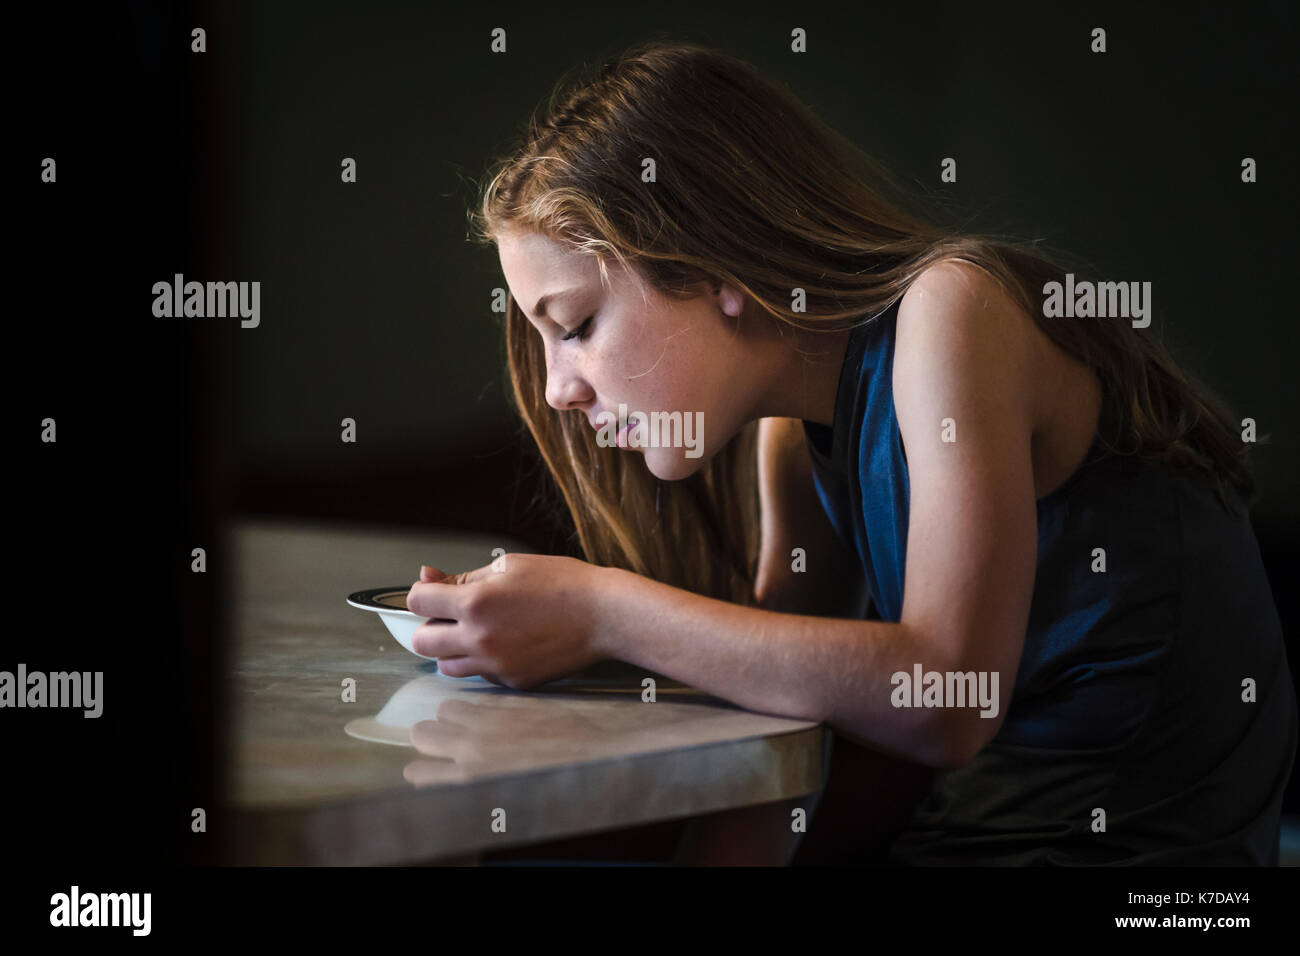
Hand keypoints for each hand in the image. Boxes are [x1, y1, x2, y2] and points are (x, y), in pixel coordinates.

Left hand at [405, 554, 607, 688]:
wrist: (605, 615)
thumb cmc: (561, 583)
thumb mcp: (509, 566)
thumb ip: (462, 577)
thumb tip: (426, 575)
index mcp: (476, 602)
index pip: (416, 601)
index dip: (422, 593)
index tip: (434, 592)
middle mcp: (480, 638)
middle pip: (421, 642)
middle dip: (430, 626)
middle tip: (451, 615)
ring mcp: (496, 665)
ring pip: (446, 667)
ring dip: (451, 650)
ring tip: (477, 632)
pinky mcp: (513, 681)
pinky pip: (481, 676)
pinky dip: (483, 663)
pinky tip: (507, 644)